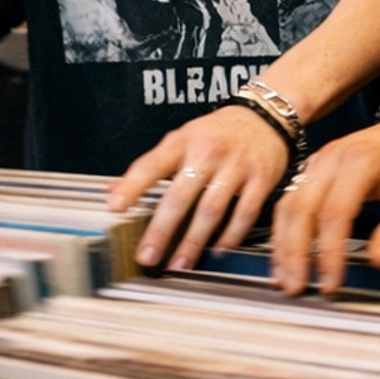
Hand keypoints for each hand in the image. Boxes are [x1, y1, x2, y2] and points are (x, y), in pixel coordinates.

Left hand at [108, 104, 293, 269]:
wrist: (266, 115)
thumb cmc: (218, 132)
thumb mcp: (182, 139)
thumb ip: (151, 166)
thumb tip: (113, 190)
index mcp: (183, 142)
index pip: (152, 165)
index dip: (132, 186)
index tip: (115, 208)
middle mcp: (208, 153)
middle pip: (181, 196)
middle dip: (162, 230)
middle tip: (148, 255)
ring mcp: (236, 166)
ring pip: (211, 209)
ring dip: (194, 241)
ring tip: (180, 262)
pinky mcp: (261, 179)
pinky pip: (245, 212)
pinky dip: (230, 235)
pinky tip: (218, 250)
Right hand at [271, 112, 379, 293]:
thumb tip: (379, 260)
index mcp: (361, 161)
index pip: (335, 213)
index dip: (329, 252)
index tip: (332, 281)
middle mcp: (332, 158)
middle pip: (301, 209)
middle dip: (296, 253)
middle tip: (297, 287)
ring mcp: (319, 162)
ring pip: (288, 205)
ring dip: (283, 244)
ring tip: (285, 278)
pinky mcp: (314, 170)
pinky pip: (290, 200)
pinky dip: (284, 230)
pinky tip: (284, 255)